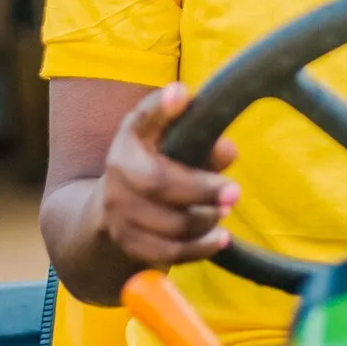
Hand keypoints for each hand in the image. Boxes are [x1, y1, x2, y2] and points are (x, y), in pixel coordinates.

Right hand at [96, 82, 241, 267]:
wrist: (112, 206)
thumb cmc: (155, 162)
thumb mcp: (170, 140)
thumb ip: (200, 139)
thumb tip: (228, 152)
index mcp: (131, 136)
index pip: (143, 118)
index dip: (161, 107)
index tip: (181, 93)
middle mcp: (117, 170)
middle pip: (160, 183)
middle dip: (202, 190)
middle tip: (234, 192)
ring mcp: (118, 210)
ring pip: (169, 224)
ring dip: (205, 220)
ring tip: (224, 211)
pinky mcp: (128, 243)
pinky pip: (169, 252)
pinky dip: (200, 248)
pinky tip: (220, 238)